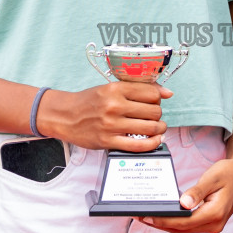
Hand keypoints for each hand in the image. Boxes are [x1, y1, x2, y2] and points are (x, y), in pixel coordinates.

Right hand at [38, 83, 170, 150]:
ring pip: (150, 128)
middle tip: (153, 116)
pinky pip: (139, 145)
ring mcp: (111, 125)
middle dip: (158, 114)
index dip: (158, 98)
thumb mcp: (110, 88)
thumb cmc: (89, 102)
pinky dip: (152, 143)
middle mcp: (114, 105)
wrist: (65, 116)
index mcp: (115, 89)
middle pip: (153, 111)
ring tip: (157, 128)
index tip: (155, 102)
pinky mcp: (108, 141)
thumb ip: (137, 89)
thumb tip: (167, 93)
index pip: (151, 92)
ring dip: (159, 129)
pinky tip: (155, 140)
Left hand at [144, 154, 232, 232]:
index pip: (184, 221)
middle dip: (159, 223)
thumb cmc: (229, 172)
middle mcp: (214, 224)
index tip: (147, 215)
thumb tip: (182, 204)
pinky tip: (162, 216)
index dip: (164, 220)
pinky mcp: (209, 223)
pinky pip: (188, 226)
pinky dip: (174, 222)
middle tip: (140, 216)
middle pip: (181, 228)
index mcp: (215, 214)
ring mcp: (213, 226)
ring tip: (146, 217)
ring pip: (183, 229)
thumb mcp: (213, 177)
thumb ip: (197, 191)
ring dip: (164, 224)